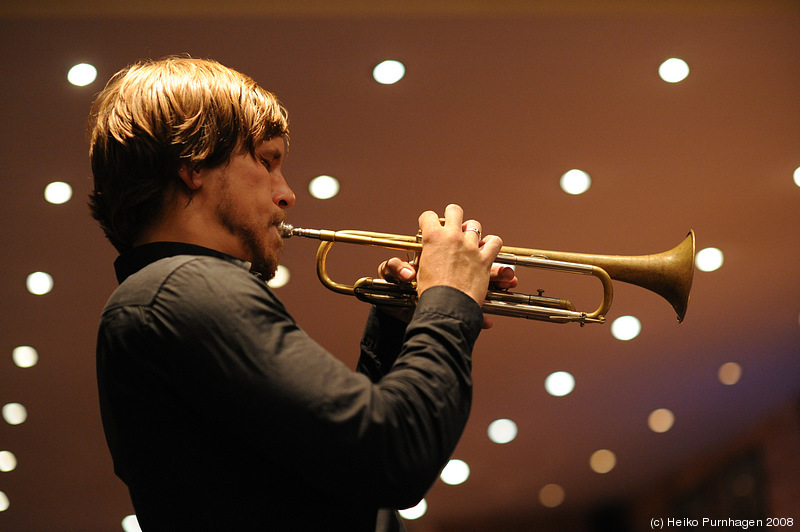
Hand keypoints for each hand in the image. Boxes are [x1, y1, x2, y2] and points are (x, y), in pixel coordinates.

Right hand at [417, 205, 503, 326]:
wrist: (447, 306)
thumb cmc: (429, 292)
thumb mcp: (416, 274)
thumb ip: (415, 263)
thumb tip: (410, 268)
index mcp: (433, 238)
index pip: (428, 216)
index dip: (427, 221)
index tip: (427, 227)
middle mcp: (453, 237)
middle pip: (454, 211)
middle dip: (452, 215)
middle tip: (450, 224)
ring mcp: (470, 246)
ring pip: (474, 225)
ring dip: (471, 231)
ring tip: (468, 240)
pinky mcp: (485, 259)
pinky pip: (495, 242)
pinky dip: (491, 244)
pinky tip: (486, 249)